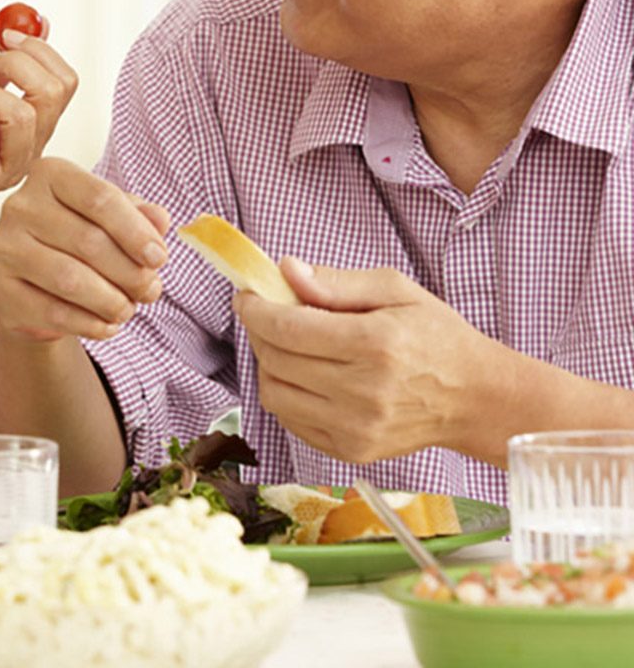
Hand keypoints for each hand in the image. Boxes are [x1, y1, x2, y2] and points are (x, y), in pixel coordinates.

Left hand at [0, 30, 77, 226]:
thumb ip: (3, 63)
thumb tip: (36, 23)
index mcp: (37, 126)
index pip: (66, 82)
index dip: (40, 51)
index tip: (6, 36)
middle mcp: (31, 149)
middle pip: (52, 94)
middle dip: (17, 63)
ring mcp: (8, 168)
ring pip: (21, 116)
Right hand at [0, 157, 170, 342]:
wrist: (33, 280)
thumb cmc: (78, 238)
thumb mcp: (112, 218)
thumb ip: (140, 215)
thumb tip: (161, 220)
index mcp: (49, 175)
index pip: (100, 197)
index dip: (136, 231)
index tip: (159, 257)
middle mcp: (19, 206)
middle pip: (88, 241)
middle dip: (130, 272)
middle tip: (151, 290)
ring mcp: (3, 247)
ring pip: (70, 280)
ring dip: (111, 301)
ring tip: (128, 309)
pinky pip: (52, 311)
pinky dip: (89, 324)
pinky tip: (106, 325)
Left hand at [233, 257, 510, 462]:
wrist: (474, 398)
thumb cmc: (436, 336)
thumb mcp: (395, 289)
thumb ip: (336, 281)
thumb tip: (286, 271)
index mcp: (375, 344)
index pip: (288, 328)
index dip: (256, 310)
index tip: (247, 296)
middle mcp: (364, 392)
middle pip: (277, 360)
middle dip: (260, 332)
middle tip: (266, 314)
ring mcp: (356, 428)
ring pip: (275, 394)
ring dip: (268, 364)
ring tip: (286, 345)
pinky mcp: (351, 451)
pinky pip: (291, 421)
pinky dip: (286, 394)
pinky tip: (304, 375)